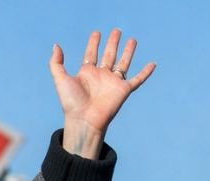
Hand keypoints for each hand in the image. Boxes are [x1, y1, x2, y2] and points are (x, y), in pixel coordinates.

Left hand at [50, 29, 154, 157]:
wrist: (84, 120)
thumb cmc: (71, 102)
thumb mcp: (60, 79)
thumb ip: (56, 63)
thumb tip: (56, 46)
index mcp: (87, 73)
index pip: (91, 53)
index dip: (94, 43)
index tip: (97, 33)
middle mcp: (101, 76)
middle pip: (109, 55)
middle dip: (113, 42)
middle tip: (117, 31)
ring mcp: (113, 82)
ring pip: (123, 63)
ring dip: (128, 52)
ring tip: (132, 40)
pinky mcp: (124, 90)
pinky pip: (137, 79)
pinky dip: (146, 72)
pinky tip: (153, 64)